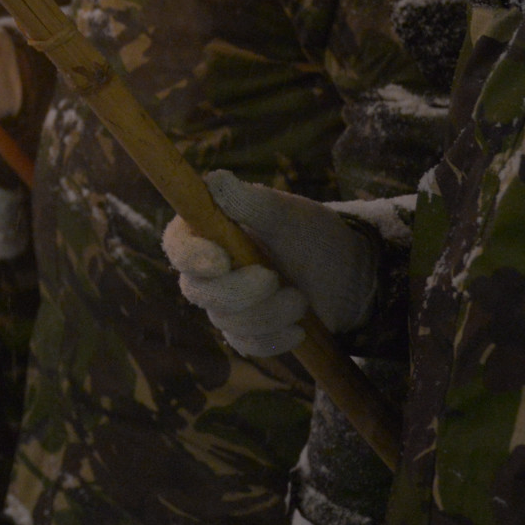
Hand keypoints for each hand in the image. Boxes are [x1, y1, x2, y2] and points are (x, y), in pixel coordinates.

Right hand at [158, 170, 377, 356]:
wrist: (347, 275)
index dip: (191, 257)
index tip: (221, 261)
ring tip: (301, 300)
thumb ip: (249, 201)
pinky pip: (247, 344)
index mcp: (207, 231)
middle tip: (275, 280)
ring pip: (226, 321)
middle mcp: (207, 269)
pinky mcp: (245, 331)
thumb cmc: (312, 234)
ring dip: (267, 314)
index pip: (177, 246)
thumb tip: (213, 180)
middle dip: (238, 291)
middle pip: (198, 291)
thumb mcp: (286, 214)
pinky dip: (274, 339)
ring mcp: (224, 303)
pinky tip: (299, 329)